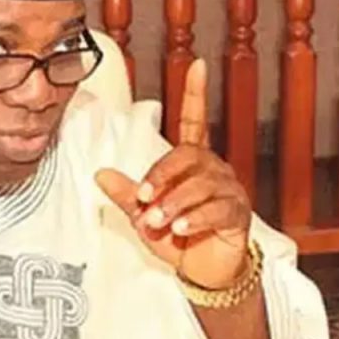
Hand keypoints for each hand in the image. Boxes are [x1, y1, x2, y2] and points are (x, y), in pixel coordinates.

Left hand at [95, 59, 251, 289]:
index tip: (197, 65)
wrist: (202, 272)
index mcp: (192, 163)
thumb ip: (126, 194)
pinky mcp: (238, 215)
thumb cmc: (176, 238)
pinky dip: (194, 219)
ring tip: (157, 222)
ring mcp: (229, 191)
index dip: (195, 93)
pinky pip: (217, 209)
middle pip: (189, 155)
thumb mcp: (143, 214)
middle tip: (142, 199)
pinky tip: (179, 229)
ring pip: (201, 185)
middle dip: (161, 175)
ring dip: (174, 204)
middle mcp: (214, 170)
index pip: (194, 121)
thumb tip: (100, 172)